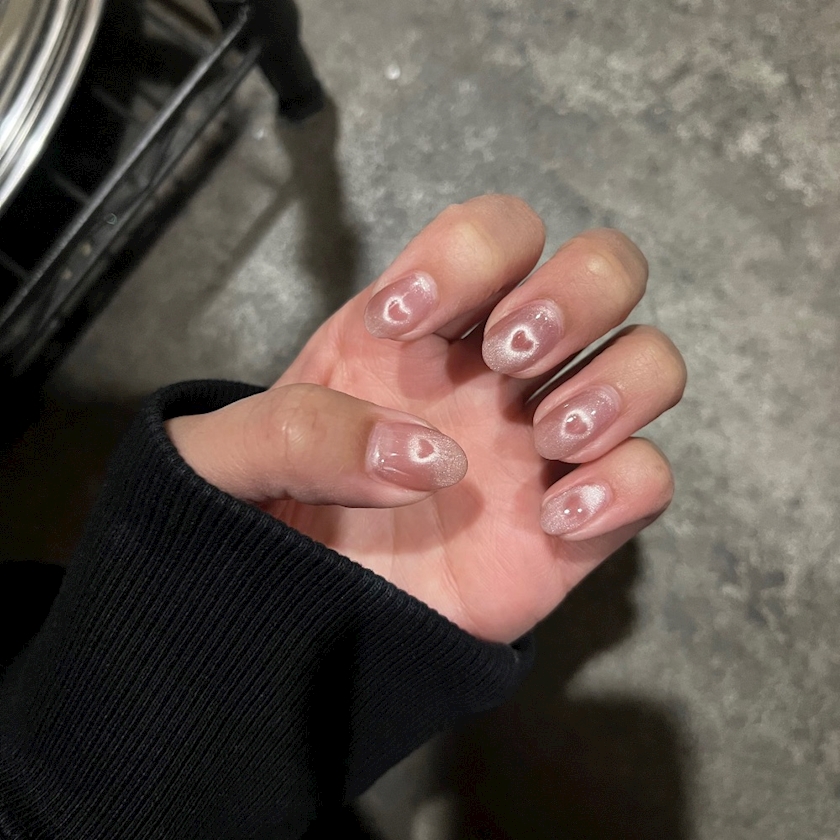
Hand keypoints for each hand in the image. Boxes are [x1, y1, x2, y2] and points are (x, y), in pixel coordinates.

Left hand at [167, 196, 685, 642]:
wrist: (296, 618)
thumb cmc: (270, 515)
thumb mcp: (233, 458)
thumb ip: (291, 431)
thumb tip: (417, 456)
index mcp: (424, 328)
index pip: (495, 232)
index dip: (466, 254)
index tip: (401, 322)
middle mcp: (501, 372)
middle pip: (604, 271)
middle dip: (574, 294)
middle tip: (506, 357)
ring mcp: (546, 444)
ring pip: (650, 362)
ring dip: (618, 382)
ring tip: (549, 437)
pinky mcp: (575, 522)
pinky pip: (651, 479)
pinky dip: (627, 485)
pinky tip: (556, 517)